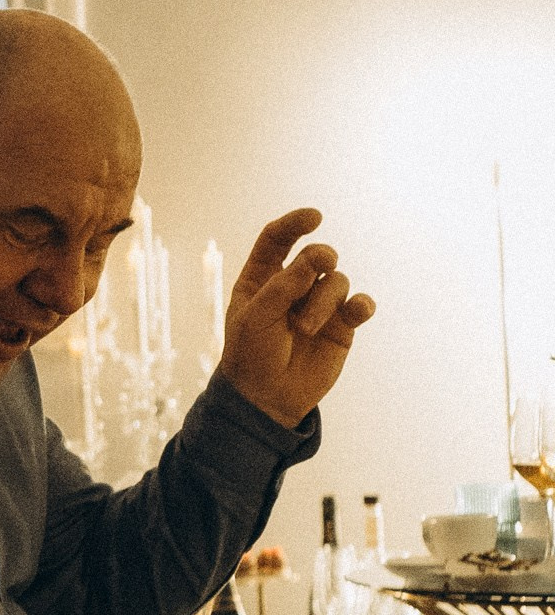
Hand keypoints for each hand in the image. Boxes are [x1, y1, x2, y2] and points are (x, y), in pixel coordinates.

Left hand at [215, 208, 375, 428]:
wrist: (266, 397)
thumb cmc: (251, 354)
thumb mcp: (255, 317)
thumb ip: (283, 286)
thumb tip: (316, 257)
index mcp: (262, 277)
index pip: (277, 238)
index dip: (295, 223)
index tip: (314, 217)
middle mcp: (293, 285)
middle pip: (317, 254)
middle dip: (317, 259)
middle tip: (314, 270)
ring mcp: (319, 304)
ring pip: (337, 280)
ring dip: (323, 302)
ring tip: (305, 329)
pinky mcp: (342, 325)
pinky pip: (360, 304)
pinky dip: (362, 305)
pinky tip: (358, 311)